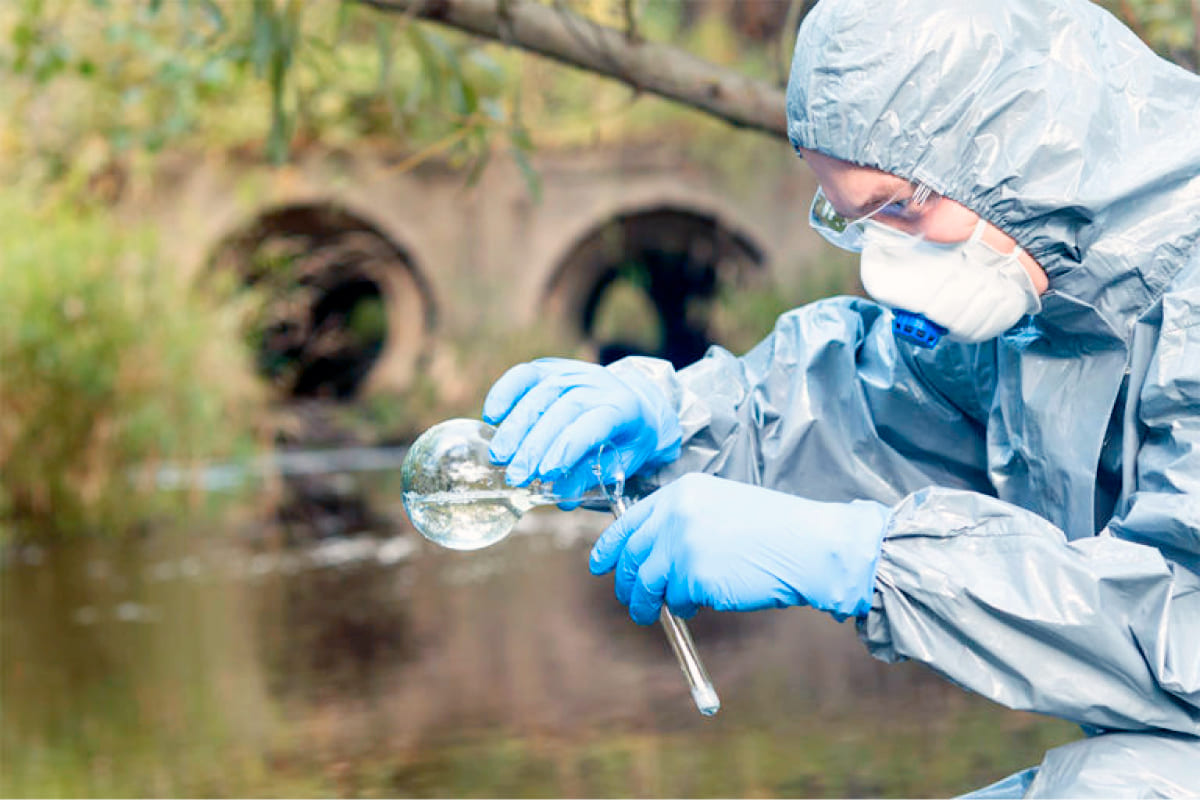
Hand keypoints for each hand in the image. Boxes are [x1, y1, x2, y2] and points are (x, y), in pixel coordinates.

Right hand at [482, 358, 681, 499]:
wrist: (634, 402)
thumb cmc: (626, 439)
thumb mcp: (621, 461)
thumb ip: (593, 476)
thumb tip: (562, 496)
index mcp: (623, 407)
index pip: (593, 423)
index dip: (568, 448)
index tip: (546, 474)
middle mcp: (597, 383)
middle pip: (562, 408)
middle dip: (535, 445)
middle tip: (515, 475)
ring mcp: (572, 371)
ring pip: (540, 392)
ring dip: (516, 427)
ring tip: (499, 457)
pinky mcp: (551, 367)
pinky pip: (525, 374)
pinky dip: (505, 392)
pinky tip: (492, 417)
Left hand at [589, 473, 889, 623]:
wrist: (807, 544)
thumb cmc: (774, 529)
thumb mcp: (721, 505)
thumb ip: (684, 520)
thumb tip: (653, 552)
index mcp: (681, 493)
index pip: (630, 521)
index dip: (610, 547)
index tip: (600, 565)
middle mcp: (675, 515)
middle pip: (633, 555)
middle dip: (627, 583)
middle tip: (631, 601)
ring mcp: (683, 546)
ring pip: (650, 583)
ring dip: (648, 603)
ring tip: (654, 613)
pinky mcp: (695, 576)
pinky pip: (678, 599)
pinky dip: (686, 606)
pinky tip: (702, 603)